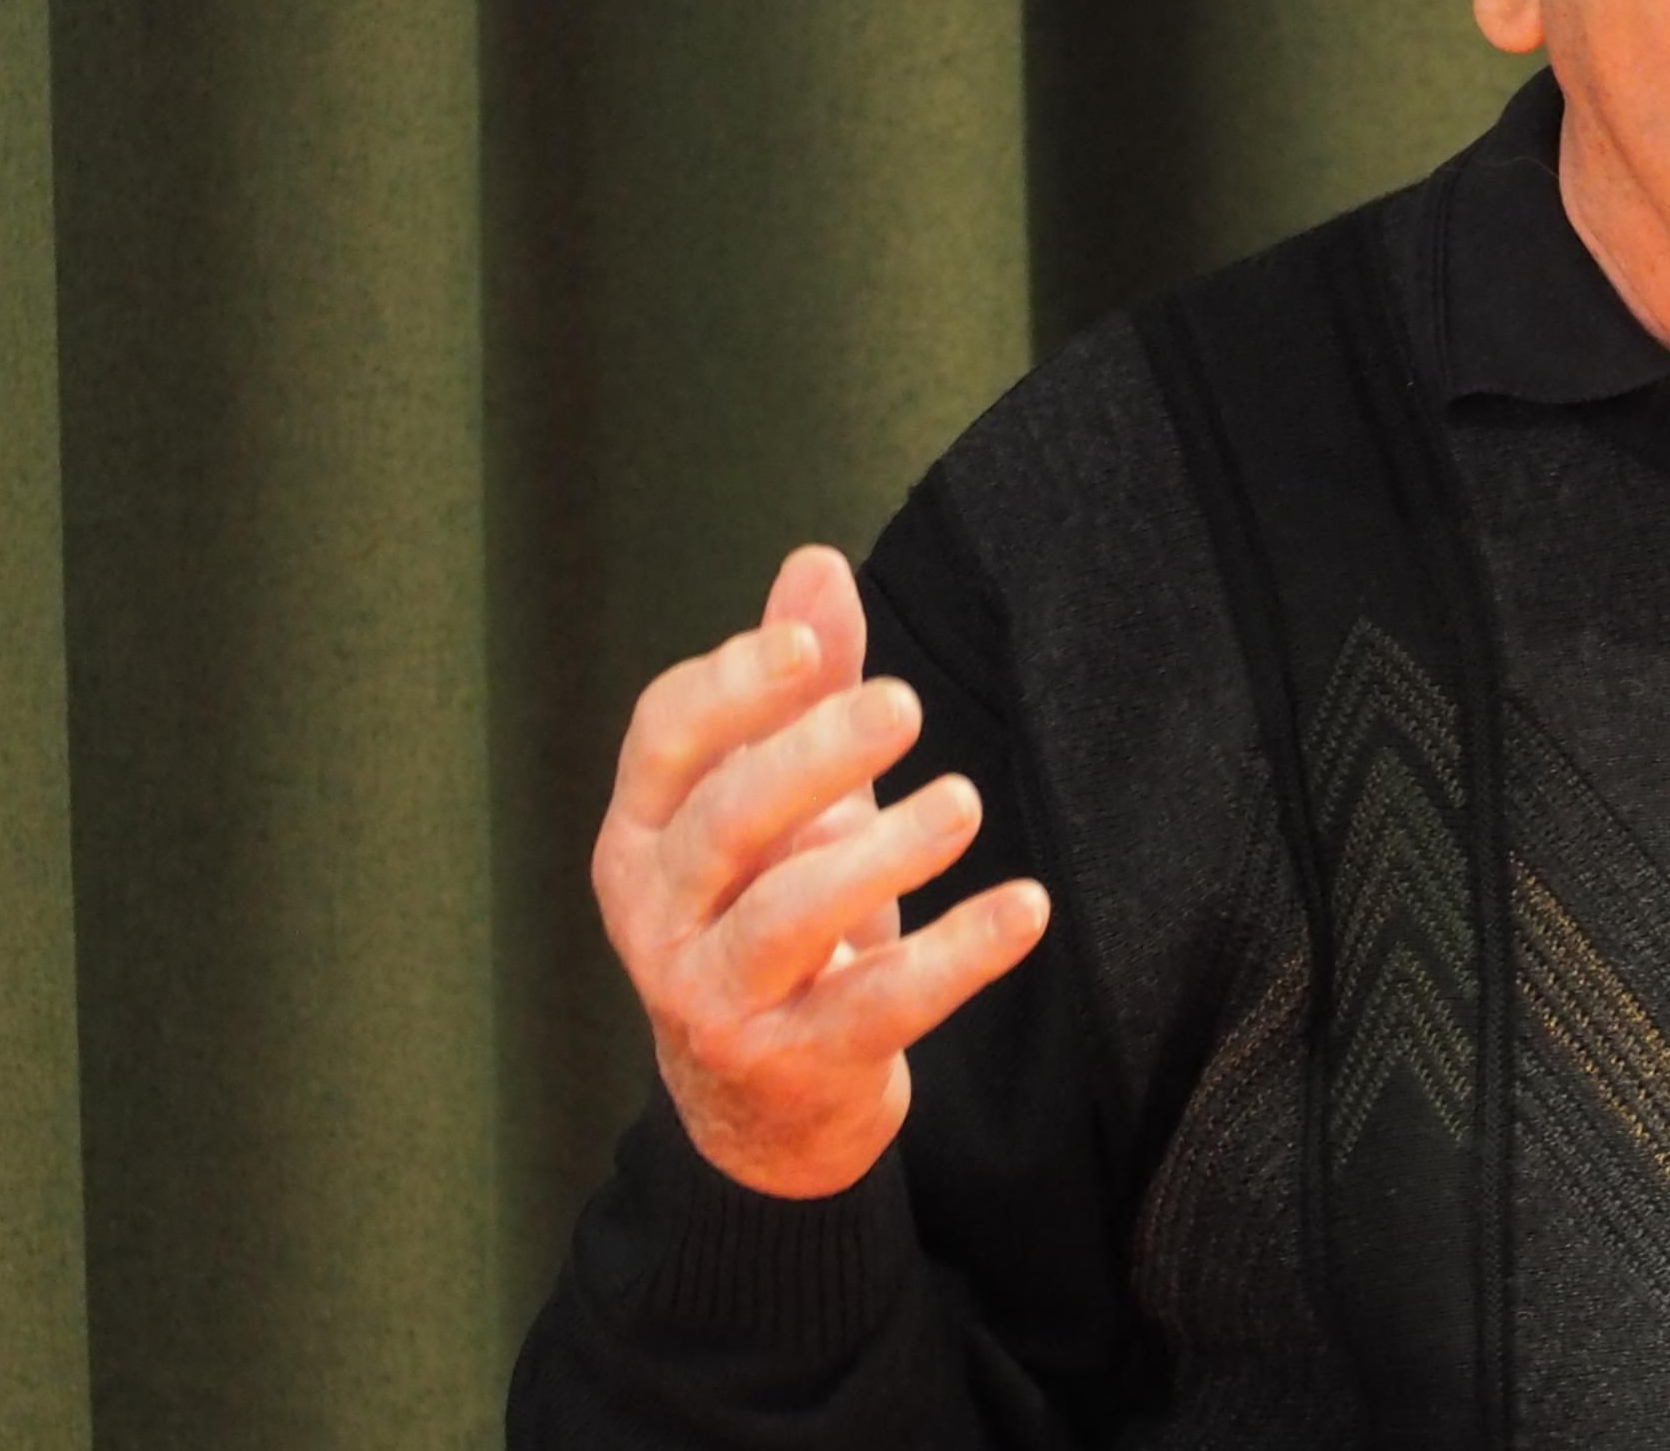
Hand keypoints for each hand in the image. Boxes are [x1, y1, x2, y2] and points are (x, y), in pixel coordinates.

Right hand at [592, 545, 1053, 1197]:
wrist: (762, 1105)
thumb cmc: (770, 912)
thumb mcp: (784, 801)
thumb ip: (796, 687)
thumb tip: (815, 564)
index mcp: (645, 833)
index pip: (664, 741)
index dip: (730, 688)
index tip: (808, 647)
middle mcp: (661, 915)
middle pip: (724, 820)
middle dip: (810, 757)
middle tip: (903, 705)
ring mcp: (717, 998)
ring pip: (786, 917)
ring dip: (879, 855)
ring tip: (962, 805)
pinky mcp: (795, 1064)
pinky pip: (876, 1005)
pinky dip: (955, 956)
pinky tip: (1025, 908)